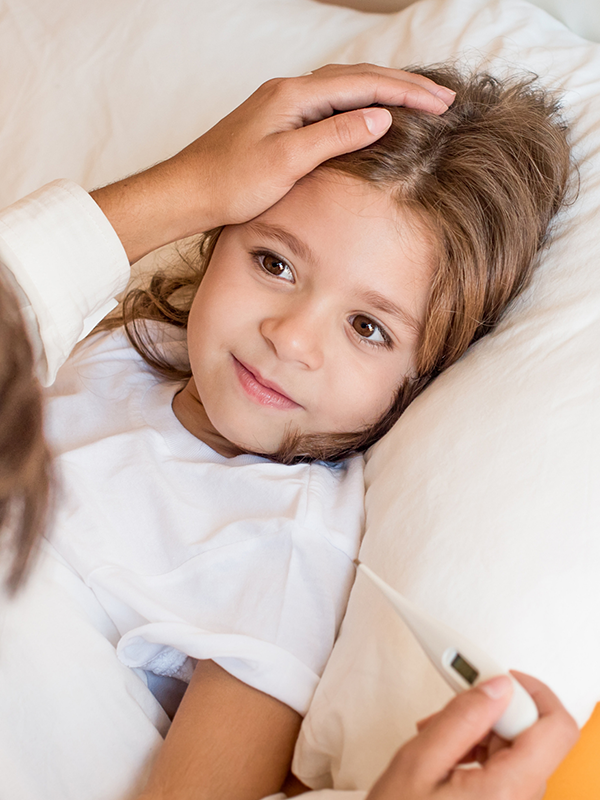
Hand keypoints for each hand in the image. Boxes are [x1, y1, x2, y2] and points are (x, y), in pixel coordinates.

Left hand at [91, 64, 454, 262]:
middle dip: (403, 85)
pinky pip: (329, 102)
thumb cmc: (230, 183)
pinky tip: (368, 114)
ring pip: (344, 86)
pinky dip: (358, 103)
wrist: (186, 192)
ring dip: (383, 91)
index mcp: (294, 96)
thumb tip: (381, 117)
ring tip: (416, 100)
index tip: (441, 102)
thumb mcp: (287, 162)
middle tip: (442, 98)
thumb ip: (335, 136)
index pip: (364, 84)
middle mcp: (289, 91)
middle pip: (358, 76)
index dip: (407, 92)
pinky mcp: (277, 120)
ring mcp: (282, 104)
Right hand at [366, 673, 578, 799]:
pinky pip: (506, 768)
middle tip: (455, 703)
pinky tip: (446, 752)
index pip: (557, 728)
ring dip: (481, 730)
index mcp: (509, 791)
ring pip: (518, 749)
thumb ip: (461, 719)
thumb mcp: (419, 764)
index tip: (493, 678)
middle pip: (535, 734)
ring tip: (438, 733)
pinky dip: (478, 750)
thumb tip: (496, 686)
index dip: (530, 692)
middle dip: (494, 710)